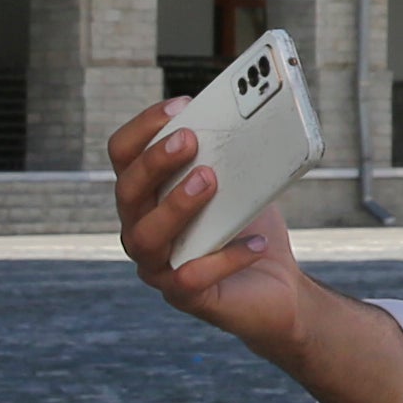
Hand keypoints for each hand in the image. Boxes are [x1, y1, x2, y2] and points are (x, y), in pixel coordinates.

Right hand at [110, 102, 402, 402]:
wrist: (279, 287)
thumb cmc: (248, 227)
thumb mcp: (240, 185)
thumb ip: (231, 157)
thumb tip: (245, 120)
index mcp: (147, 194)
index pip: (123, 154)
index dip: (144, 127)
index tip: (181, 105)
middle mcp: (141, 228)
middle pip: (127, 191)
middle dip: (155, 162)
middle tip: (190, 140)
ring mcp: (158, 266)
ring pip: (145, 236)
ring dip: (175, 205)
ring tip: (210, 181)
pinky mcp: (185, 296)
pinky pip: (190, 278)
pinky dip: (223, 258)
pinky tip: (254, 243)